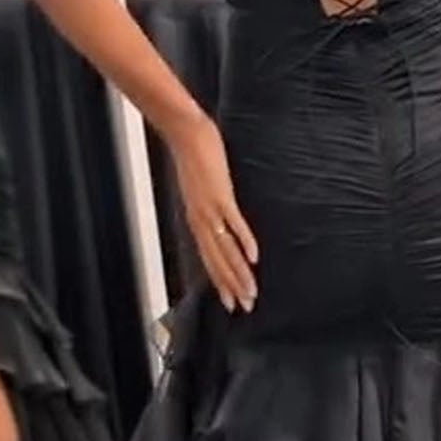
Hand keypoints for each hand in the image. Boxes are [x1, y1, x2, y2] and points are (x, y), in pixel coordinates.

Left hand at [168, 115, 257, 312]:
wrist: (185, 132)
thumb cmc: (195, 154)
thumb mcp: (202, 186)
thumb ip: (211, 201)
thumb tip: (220, 212)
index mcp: (196, 219)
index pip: (209, 259)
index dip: (220, 281)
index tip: (230, 302)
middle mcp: (200, 220)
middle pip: (217, 261)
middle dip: (231, 286)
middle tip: (244, 307)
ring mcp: (210, 209)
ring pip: (225, 250)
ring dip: (239, 272)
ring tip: (251, 292)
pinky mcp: (219, 195)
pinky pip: (234, 223)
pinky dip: (244, 241)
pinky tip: (254, 257)